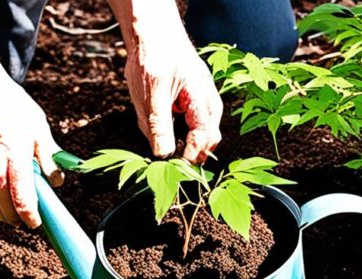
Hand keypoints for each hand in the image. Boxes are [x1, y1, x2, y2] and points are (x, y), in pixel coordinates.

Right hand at [0, 67, 60, 226]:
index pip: (24, 205)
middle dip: (17, 216)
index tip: (35, 222)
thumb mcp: (38, 129)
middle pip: (6, 213)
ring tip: (10, 197)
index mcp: (14, 163)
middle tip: (25, 211)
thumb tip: (57, 181)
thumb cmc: (8, 106)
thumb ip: (49, 159)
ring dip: (1, 207)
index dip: (31, 218)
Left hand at [124, 34, 222, 163]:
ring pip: (202, 130)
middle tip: (175, 162)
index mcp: (201, 96)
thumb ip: (158, 124)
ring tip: (170, 143)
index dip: (191, 152)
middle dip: (194, 151)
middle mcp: (207, 98)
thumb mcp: (151, 93)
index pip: (204, 134)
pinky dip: (183, 129)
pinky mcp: (195, 98)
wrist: (153, 32)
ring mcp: (203, 98)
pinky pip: (193, 121)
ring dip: (188, 140)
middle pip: (210, 136)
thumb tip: (163, 154)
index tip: (176, 163)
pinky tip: (168, 128)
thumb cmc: (154, 56)